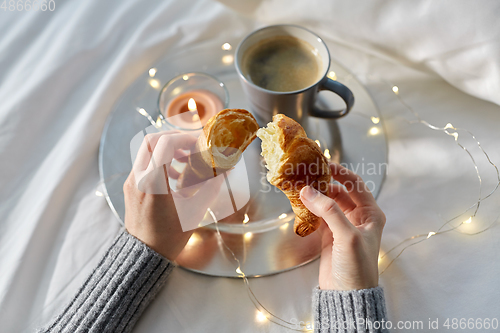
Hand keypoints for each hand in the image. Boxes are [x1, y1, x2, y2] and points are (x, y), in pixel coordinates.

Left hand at [123, 131, 221, 260]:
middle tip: (193, 145)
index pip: (166, 143)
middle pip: (152, 139)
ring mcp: (131, 180)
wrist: (144, 255)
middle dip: (174, 137)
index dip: (185, 138)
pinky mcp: (131, 185)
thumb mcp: (195, 211)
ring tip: (186, 160)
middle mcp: (138, 177)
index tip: (200, 143)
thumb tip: (226, 169)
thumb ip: (211, 187)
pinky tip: (176, 175)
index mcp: (153, 182)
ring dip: (167, 148)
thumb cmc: (170, 237)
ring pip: (146, 149)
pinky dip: (160, 159)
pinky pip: (144, 161)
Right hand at [300, 163, 385, 290]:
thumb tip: (309, 191)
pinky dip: (310, 209)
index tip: (324, 164)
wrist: (347, 295)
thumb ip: (329, 211)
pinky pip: (319, 215)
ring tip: (300, 187)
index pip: (355, 185)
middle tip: (307, 175)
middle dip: (324, 183)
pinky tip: (300, 204)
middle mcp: (358, 217)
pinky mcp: (329, 235)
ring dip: (315, 196)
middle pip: (340, 192)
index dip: (341, 173)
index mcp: (371, 214)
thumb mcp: (347, 236)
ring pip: (328, 203)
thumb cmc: (357, 268)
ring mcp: (343, 226)